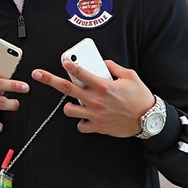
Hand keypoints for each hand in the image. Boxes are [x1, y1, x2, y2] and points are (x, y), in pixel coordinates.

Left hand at [32, 60, 154, 136]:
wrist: (150, 121)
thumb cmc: (140, 98)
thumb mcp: (130, 76)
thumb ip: (113, 67)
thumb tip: (102, 62)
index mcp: (103, 86)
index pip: (81, 72)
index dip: (70, 65)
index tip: (63, 61)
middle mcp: (96, 100)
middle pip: (67, 88)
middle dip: (49, 80)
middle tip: (37, 74)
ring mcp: (95, 114)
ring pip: (69, 109)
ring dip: (68, 105)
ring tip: (73, 102)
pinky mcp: (97, 126)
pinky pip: (81, 125)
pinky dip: (81, 122)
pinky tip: (86, 117)